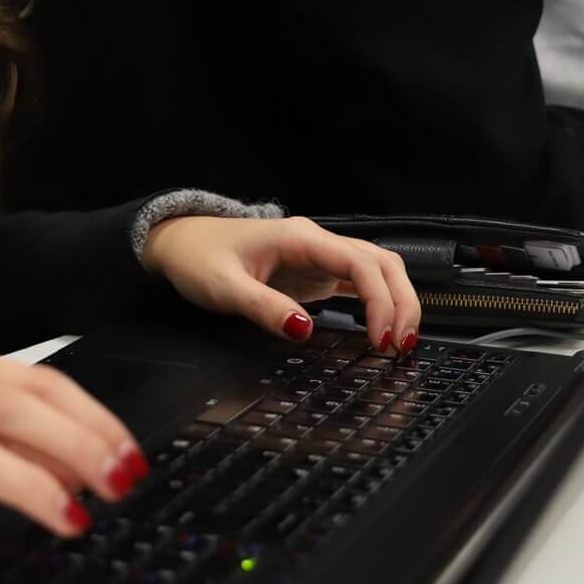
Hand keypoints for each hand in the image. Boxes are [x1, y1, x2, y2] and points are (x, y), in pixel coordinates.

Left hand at [141, 215, 421, 351]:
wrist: (181, 243)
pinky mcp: (316, 274)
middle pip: (382, 263)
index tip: (381, 336)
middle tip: (400, 346)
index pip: (361, 261)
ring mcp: (319, 257)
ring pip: (378, 271)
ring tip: (399, 342)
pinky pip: (360, 283)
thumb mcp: (223, 287)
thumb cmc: (199, 258)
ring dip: (397, 302)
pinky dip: (378, 304)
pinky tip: (382, 330)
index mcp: (301, 238)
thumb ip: (263, 307)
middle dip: (402, 302)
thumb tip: (304, 329)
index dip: (380, 299)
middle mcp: (317, 243)